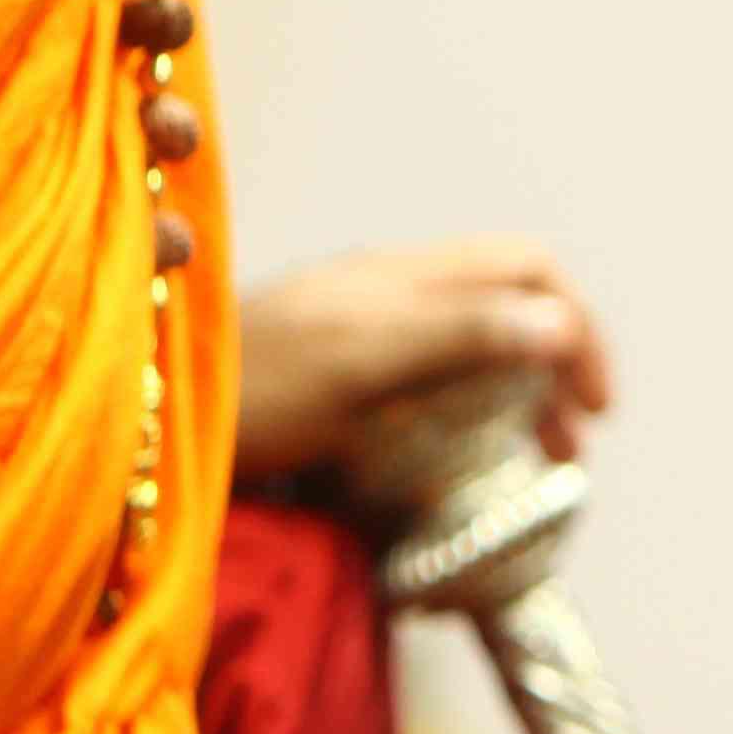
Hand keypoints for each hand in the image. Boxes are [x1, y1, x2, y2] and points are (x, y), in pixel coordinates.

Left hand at [234, 238, 616, 491]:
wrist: (141, 410)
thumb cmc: (248, 387)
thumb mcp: (361, 362)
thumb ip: (459, 336)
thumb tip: (559, 325)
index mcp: (404, 275)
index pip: (526, 269)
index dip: (576, 328)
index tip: (592, 411)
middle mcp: (386, 291)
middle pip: (504, 306)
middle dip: (552, 367)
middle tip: (564, 447)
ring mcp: (353, 331)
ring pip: (465, 344)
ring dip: (509, 395)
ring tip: (520, 464)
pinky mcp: (324, 378)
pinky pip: (418, 381)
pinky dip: (456, 414)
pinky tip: (443, 464)